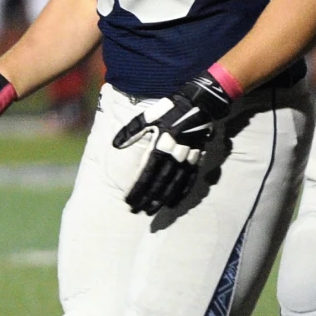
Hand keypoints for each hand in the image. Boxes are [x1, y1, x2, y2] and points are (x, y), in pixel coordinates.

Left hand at [111, 71, 234, 214]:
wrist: (200, 104)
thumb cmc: (170, 109)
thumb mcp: (148, 116)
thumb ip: (131, 131)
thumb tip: (114, 144)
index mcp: (161, 145)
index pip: (147, 174)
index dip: (138, 189)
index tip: (129, 201)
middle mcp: (175, 155)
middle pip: (160, 183)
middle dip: (148, 199)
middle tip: (137, 211)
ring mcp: (188, 159)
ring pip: (174, 185)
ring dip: (162, 199)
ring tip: (152, 211)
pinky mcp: (198, 159)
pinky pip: (189, 180)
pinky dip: (181, 193)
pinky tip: (174, 203)